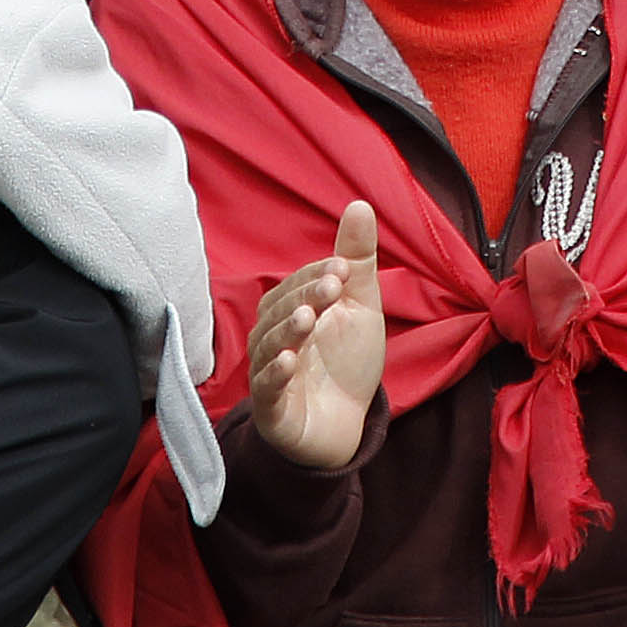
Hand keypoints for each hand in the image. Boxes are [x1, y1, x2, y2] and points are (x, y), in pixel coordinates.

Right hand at [249, 201, 388, 473]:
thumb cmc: (346, 360)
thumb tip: (361, 204)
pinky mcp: (272, 409)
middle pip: (279, 311)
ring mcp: (269, 373)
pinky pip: (266, 389)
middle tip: (331, 288)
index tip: (342, 268)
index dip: (317, 275)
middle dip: (304, 297)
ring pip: (268, 346)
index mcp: (291, 309)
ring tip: (307, 320)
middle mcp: (274, 337)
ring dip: (286, 331)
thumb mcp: (359, 306)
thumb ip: (358, 260)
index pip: (297, 285)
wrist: (348, 423)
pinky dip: (274, 375)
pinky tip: (288, 362)